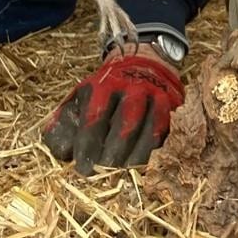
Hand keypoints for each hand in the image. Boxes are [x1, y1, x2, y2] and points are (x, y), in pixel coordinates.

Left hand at [42, 47, 183, 172]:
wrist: (143, 63)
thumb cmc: (105, 90)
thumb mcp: (80, 98)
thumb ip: (65, 124)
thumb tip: (63, 153)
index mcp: (105, 85)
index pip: (95, 117)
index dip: (88, 145)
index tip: (82, 168)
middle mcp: (134, 88)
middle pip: (126, 126)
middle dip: (112, 156)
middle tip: (102, 174)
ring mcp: (158, 97)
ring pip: (151, 133)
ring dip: (136, 158)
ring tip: (122, 174)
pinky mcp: (174, 108)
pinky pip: (166, 135)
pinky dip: (155, 153)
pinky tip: (143, 166)